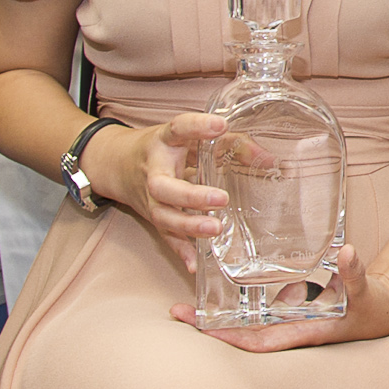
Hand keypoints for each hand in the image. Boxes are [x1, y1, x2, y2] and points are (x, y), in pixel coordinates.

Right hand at [87, 113, 228, 275]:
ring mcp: (150, 198)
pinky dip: (180, 251)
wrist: (119, 165)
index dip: (197, 126)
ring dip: (188, 226)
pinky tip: (194, 264)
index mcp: (163, 142)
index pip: (177, 129)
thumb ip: (231, 144)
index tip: (220, 124)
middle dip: (190, 196)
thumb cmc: (165, 149)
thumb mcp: (192, 138)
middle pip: (163, 187)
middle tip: (221, 198)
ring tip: (214, 229)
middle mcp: (153, 171)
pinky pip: (165, 237)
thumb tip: (269, 161)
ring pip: (163, 216)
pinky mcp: (153, 218)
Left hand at [169, 244, 384, 351]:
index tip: (202, 328)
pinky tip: (227, 278)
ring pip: (249, 318)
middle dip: (211, 325)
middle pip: (243, 332)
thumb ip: (354, 274)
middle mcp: (291, 328)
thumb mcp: (366, 291)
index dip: (230, 337)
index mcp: (303, 332)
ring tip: (190, 295)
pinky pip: (264, 304)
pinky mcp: (294, 306)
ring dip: (222, 311)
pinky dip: (245, 296)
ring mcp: (290, 318)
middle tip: (177, 310)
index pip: (258, 341)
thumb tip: (346, 252)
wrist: (384, 312)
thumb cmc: (375, 308)